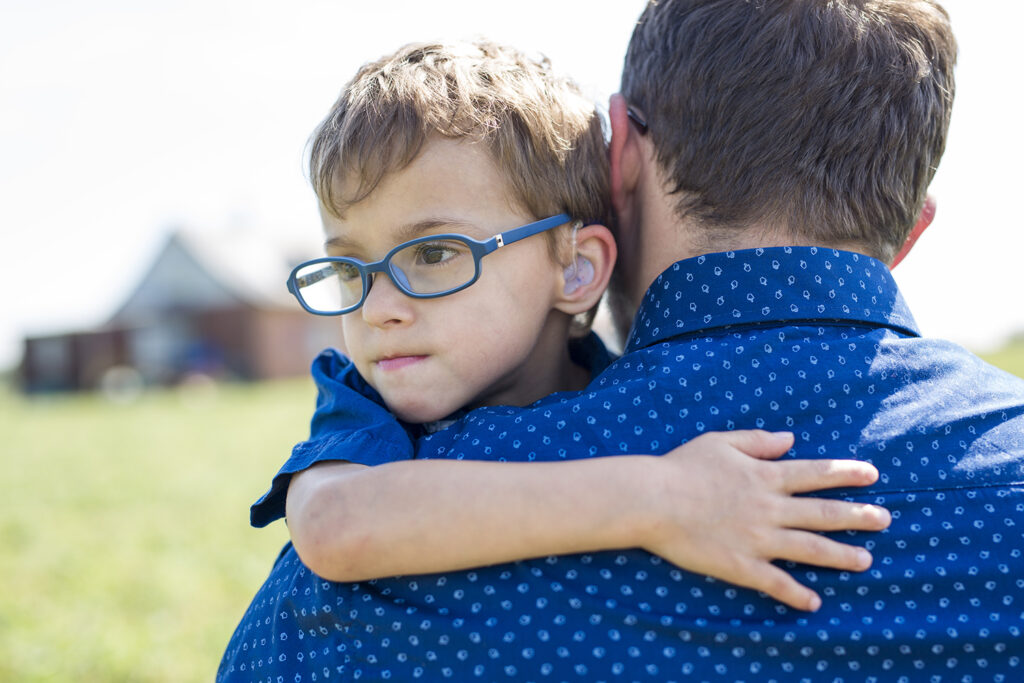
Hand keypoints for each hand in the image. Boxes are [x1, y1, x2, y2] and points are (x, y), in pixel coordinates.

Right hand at [639, 430, 889, 610]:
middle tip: (886, 519)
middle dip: (858, 516)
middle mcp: (769, 508)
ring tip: (866, 560)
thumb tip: (790, 440)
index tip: (872, 475)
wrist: (652, 500)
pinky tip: (815, 602)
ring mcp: (757, 539)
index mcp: (765, 477)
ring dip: (841, 556)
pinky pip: (775, 583)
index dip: (846, 474)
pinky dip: (796, 594)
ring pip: (810, 549)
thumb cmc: (682, 467)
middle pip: (823, 513)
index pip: (816, 474)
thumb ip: (758, 441)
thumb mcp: (720, 442)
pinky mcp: (740, 565)